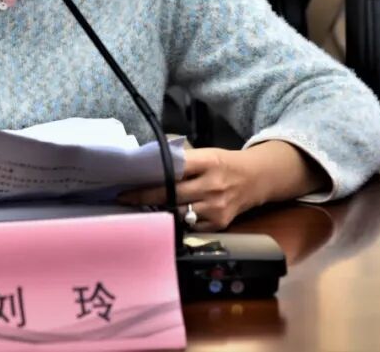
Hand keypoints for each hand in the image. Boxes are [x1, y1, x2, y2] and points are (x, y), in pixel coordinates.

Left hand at [117, 147, 263, 229]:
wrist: (255, 179)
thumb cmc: (223, 164)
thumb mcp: (205, 154)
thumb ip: (181, 161)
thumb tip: (147, 166)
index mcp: (207, 162)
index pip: (172, 170)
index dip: (148, 179)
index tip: (126, 185)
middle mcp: (212, 185)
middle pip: (171, 194)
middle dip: (145, 198)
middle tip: (124, 199)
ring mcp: (216, 207)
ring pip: (179, 213)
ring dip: (160, 211)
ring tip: (143, 209)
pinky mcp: (219, 224)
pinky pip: (191, 226)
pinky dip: (178, 221)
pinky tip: (168, 216)